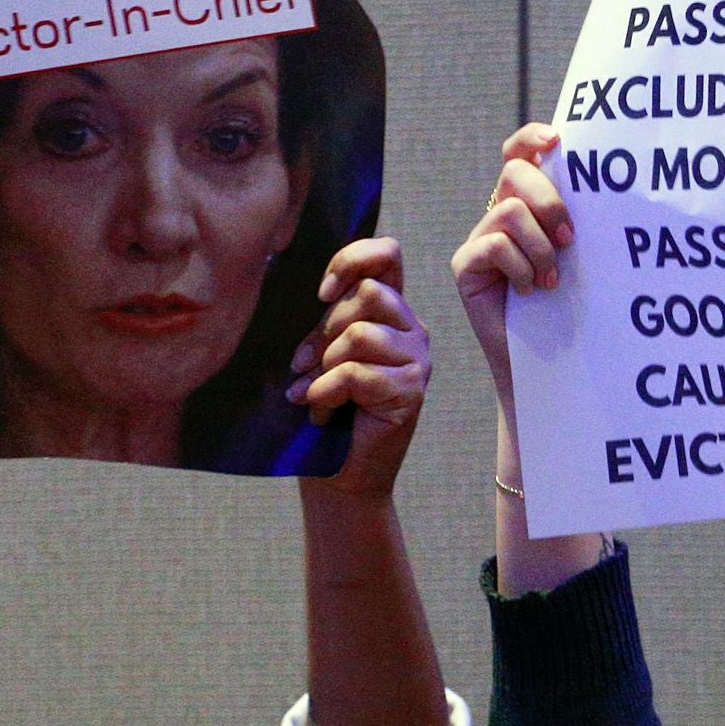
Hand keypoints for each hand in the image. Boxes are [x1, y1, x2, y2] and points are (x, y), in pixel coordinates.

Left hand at [292, 237, 428, 502]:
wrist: (338, 469)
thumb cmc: (327, 407)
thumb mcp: (323, 351)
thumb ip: (329, 319)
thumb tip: (325, 291)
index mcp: (391, 312)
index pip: (387, 256)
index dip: (352, 261)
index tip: (323, 293)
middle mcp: (412, 329)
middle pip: (366, 296)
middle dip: (324, 333)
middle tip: (307, 367)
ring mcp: (417, 359)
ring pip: (359, 335)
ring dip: (325, 368)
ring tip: (317, 393)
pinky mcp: (411, 390)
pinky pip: (355, 373)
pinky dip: (326, 393)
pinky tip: (323, 411)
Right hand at [451, 123, 576, 413]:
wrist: (552, 363)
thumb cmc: (575, 308)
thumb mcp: (584, 256)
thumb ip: (582, 219)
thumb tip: (603, 184)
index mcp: (531, 204)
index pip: (521, 153)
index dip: (532, 137)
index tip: (558, 140)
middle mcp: (501, 214)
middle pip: (515, 172)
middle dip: (549, 200)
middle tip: (570, 240)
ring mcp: (480, 239)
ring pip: (509, 211)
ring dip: (540, 246)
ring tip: (552, 279)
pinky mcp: (466, 266)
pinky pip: (494, 245)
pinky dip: (521, 267)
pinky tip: (531, 292)